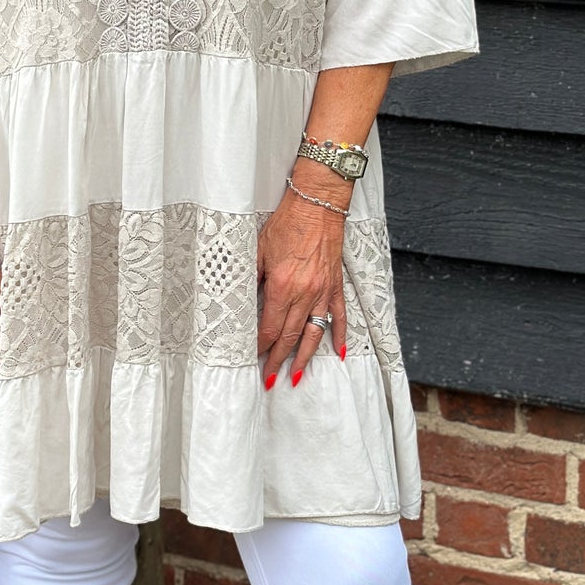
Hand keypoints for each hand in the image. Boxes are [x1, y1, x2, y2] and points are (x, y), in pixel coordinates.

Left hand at [256, 169, 348, 388]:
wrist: (317, 204)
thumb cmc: (287, 222)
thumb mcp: (258, 249)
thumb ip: (252, 278)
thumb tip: (244, 303)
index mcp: (282, 285)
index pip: (269, 327)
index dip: (260, 346)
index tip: (254, 358)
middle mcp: (304, 293)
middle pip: (289, 336)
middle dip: (278, 360)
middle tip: (270, 380)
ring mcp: (323, 291)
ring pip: (314, 332)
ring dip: (304, 357)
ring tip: (296, 376)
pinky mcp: (335, 284)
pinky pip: (339, 315)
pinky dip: (340, 335)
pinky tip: (339, 352)